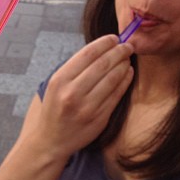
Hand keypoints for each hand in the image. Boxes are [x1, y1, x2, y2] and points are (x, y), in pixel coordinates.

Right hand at [37, 35, 133, 159]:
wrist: (51, 140)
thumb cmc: (55, 109)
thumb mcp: (56, 85)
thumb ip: (75, 69)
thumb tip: (101, 49)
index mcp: (60, 81)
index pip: (87, 54)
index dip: (104, 43)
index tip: (114, 38)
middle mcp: (72, 93)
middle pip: (103, 64)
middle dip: (119, 51)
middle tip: (128, 45)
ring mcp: (87, 107)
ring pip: (113, 78)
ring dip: (124, 64)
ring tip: (128, 58)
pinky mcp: (99, 118)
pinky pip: (117, 94)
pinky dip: (125, 80)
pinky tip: (128, 73)